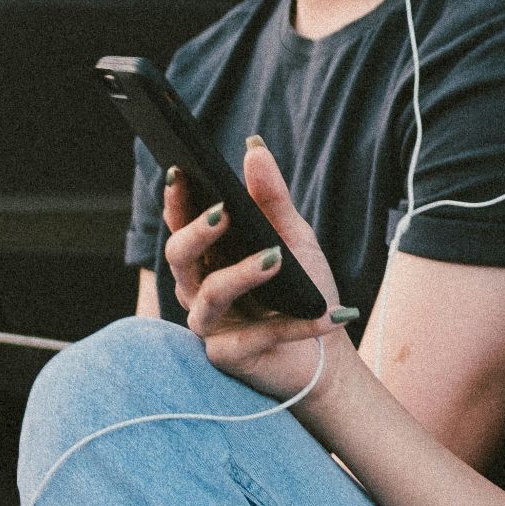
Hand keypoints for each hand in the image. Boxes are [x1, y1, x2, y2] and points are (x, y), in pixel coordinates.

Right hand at [163, 136, 357, 397]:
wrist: (325, 351)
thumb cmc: (300, 288)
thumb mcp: (293, 237)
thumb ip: (272, 197)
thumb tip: (253, 148)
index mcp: (208, 258)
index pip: (181, 224)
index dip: (175, 200)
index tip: (181, 170)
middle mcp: (198, 290)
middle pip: (179, 258)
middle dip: (196, 234)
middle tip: (223, 212)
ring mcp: (211, 326)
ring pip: (210, 297)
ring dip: (242, 275)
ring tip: (275, 257)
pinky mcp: (231, 357)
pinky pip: (260, 337)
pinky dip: (297, 325)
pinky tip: (329, 314)